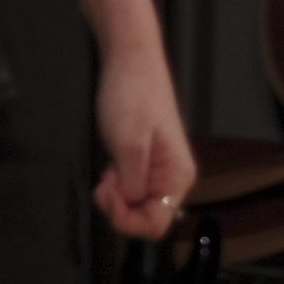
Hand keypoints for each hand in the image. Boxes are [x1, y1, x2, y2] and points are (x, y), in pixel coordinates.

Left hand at [91, 43, 197, 241]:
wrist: (129, 59)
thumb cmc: (131, 97)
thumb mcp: (129, 144)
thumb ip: (133, 183)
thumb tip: (133, 205)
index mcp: (178, 177)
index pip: (157, 224)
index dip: (128, 220)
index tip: (109, 195)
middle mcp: (173, 178)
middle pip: (146, 216)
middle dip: (120, 207)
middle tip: (105, 180)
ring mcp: (159, 170)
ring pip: (135, 204)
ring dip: (116, 196)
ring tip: (106, 170)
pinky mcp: (144, 161)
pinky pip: (130, 188)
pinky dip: (116, 185)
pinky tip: (109, 166)